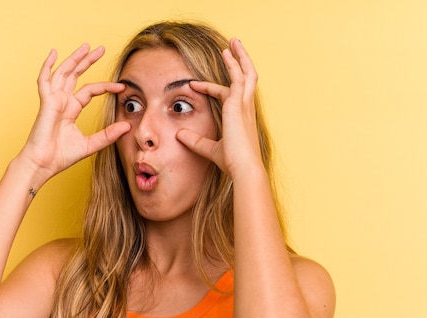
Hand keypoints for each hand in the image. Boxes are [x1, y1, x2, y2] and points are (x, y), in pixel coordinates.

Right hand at [19, 44, 129, 181]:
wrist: (44, 164)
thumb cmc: (61, 156)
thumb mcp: (91, 144)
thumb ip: (108, 135)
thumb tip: (127, 126)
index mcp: (71, 110)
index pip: (90, 91)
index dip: (105, 87)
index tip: (121, 87)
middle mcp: (62, 102)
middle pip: (76, 75)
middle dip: (87, 61)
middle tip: (100, 49)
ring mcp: (53, 100)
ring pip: (63, 73)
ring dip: (74, 59)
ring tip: (86, 47)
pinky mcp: (46, 103)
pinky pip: (45, 80)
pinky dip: (47, 66)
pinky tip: (53, 53)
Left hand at [176, 38, 262, 179]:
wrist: (243, 168)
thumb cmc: (232, 162)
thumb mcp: (210, 149)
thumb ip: (195, 141)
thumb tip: (179, 135)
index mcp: (242, 119)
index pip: (229, 97)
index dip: (212, 89)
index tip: (195, 85)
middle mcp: (246, 109)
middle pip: (247, 78)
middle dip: (240, 62)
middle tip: (233, 47)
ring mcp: (244, 105)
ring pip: (246, 73)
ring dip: (239, 56)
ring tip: (233, 42)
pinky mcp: (238, 103)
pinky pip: (237, 77)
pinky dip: (233, 63)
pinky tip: (225, 53)